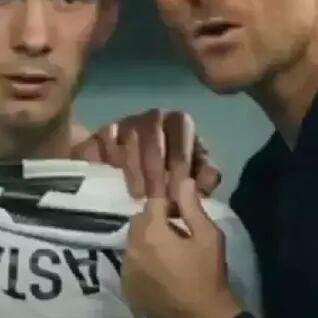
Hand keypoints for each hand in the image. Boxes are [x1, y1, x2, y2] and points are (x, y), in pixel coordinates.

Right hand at [71, 109, 221, 198]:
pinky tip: (114, 171)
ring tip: (138, 195)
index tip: (174, 198)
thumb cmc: (175, 168)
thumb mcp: (194, 172)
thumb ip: (205, 176)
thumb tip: (210, 178)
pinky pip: (107, 137)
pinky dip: (110, 154)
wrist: (141, 162)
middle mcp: (156, 117)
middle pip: (153, 145)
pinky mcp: (108, 129)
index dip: (177, 175)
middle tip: (154, 201)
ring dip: (134, 171)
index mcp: (181, 123)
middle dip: (154, 176)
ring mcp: (131, 120)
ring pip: (130, 141)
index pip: (180, 149)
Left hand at [122, 139, 241, 317]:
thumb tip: (183, 181)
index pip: (153, 203)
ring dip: (147, 243)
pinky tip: (161, 274)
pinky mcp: (127, 288)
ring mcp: (127, 271)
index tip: (183, 214)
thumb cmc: (208, 274)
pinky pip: (132, 265)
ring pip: (133, 244)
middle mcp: (131, 248)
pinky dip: (142, 263)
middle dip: (155, 222)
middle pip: (139, 223)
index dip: (169, 205)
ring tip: (169, 256)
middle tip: (177, 234)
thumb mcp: (208, 236)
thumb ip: (192, 207)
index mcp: (150, 232)